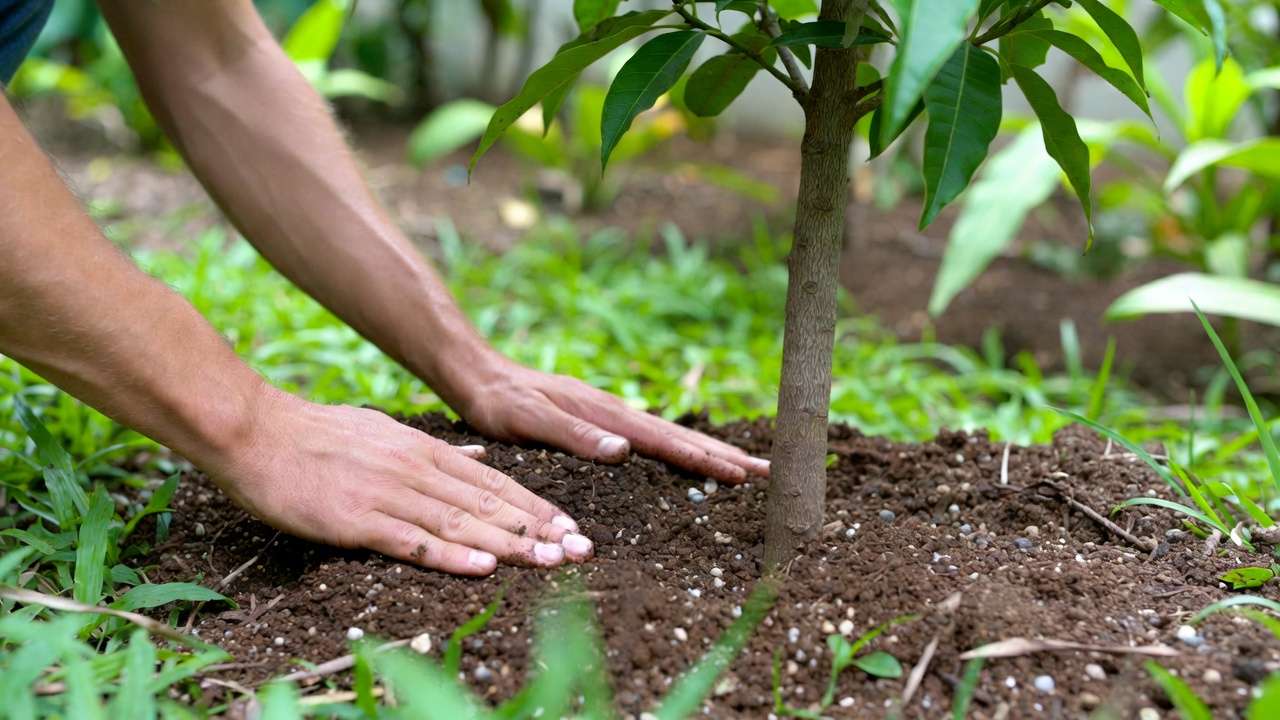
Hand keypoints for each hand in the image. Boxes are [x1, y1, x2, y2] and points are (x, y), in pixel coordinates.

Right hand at [208, 388, 592, 574]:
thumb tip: (478, 456)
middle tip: (581, 551)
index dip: (537, 506)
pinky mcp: (356, 519)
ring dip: (511, 545)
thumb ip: (434, 448)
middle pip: (490, 504)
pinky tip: (484, 567)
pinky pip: (412, 541)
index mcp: (423, 450)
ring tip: (552, 563)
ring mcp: (387, 494)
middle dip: (540, 530)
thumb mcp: (385, 430)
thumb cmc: (316, 435)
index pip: (495, 482)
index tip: (572, 527)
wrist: (255, 431)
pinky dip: (451, 555)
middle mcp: (415, 469)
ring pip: (462, 522)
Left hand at [455, 360, 769, 482]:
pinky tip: (687, 456)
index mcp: (604, 414)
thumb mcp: (528, 422)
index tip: (744, 475)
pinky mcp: (599, 418)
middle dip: (725, 454)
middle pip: (680, 435)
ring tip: (744, 467)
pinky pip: (651, 435)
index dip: (705, 459)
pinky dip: (679, 447)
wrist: (476, 373)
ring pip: (669, 434)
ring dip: (708, 450)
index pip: (666, 441)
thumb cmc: (497, 402)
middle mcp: (614, 412)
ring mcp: (609, 413)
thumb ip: (574, 437)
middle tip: (770, 472)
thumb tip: (624, 452)